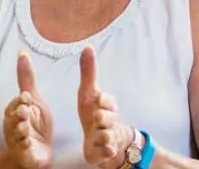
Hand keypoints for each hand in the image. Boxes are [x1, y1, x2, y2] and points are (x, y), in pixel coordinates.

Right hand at [3, 53, 52, 168]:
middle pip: (13, 120)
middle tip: (25, 111)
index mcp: (14, 113)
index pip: (14, 105)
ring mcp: (19, 143)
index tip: (27, 97)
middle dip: (18, 115)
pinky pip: (25, 154)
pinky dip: (26, 149)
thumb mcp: (33, 100)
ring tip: (25, 129)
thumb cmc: (33, 123)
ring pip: (17, 137)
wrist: (36, 152)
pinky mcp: (26, 158)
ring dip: (20, 132)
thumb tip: (22, 52)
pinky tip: (29, 144)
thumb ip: (26, 78)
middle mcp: (13, 127)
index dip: (20, 101)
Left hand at [78, 47, 129, 168]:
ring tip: (98, 135)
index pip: (107, 100)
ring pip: (107, 135)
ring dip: (101, 135)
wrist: (103, 140)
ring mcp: (109, 136)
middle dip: (101, 118)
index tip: (98, 99)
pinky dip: (105, 151)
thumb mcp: (88, 92)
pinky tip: (104, 149)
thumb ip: (88, 71)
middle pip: (107, 117)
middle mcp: (110, 120)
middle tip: (97, 118)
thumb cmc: (93, 112)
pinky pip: (108, 152)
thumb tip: (88, 46)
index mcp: (107, 105)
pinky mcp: (106, 152)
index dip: (103, 100)